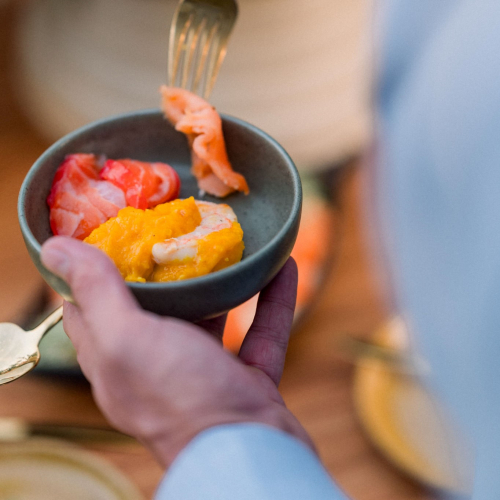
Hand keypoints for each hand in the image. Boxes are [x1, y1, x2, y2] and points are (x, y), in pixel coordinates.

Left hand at [41, 237, 313, 466]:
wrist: (252, 453)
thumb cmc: (181, 398)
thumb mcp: (128, 339)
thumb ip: (97, 293)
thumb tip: (52, 247)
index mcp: (117, 361)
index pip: (91, 310)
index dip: (92, 271)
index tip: (109, 232)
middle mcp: (157, 368)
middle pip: (156, 309)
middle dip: (164, 270)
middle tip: (174, 229)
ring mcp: (204, 373)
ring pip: (210, 318)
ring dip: (221, 283)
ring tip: (228, 244)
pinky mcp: (246, 377)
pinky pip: (260, 330)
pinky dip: (272, 300)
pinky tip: (283, 267)